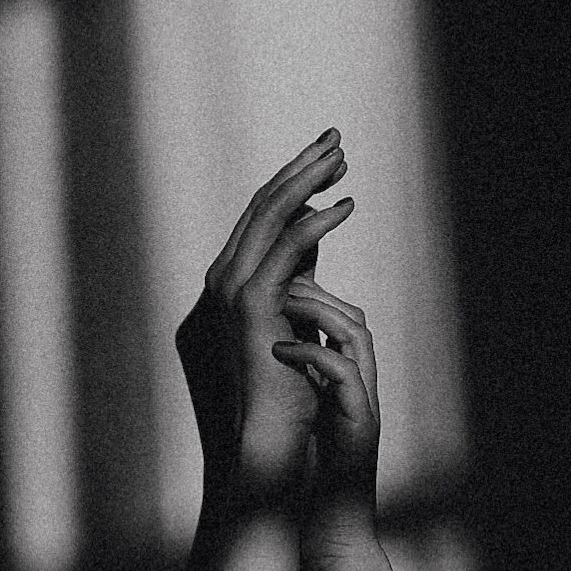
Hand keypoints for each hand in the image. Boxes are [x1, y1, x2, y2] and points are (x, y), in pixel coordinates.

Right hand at [175, 129, 350, 500]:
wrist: (272, 432)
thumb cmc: (289, 381)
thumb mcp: (296, 311)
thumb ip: (298, 271)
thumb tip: (314, 231)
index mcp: (233, 276)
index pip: (263, 214)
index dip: (295, 181)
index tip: (329, 159)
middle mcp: (225, 275)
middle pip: (266, 204)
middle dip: (302, 167)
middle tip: (336, 138)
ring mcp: (233, 287)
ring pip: (273, 215)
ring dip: (309, 180)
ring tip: (343, 158)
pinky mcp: (252, 303)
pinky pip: (289, 247)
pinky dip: (318, 221)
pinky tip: (345, 205)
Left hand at [272, 279, 380, 563]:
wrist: (332, 532)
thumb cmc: (310, 485)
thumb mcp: (299, 425)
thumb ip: (292, 393)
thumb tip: (263, 364)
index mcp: (346, 387)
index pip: (341, 322)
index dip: (312, 297)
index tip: (275, 285)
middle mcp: (361, 390)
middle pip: (354, 318)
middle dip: (315, 294)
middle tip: (276, 283)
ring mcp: (364, 404)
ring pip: (356, 334)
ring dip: (315, 314)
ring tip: (276, 307)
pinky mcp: (361, 425)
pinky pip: (344, 372)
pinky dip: (312, 354)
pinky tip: (279, 349)